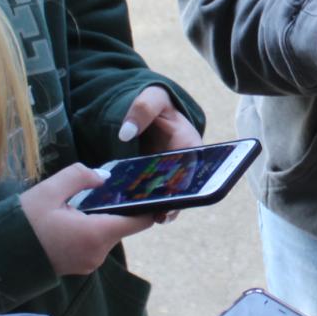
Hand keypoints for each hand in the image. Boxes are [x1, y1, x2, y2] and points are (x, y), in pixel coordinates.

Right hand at [19, 164, 156, 275]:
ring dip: (99, 218)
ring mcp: (89, 263)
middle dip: (115, 207)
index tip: (151, 191)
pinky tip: (71, 218)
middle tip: (104, 187)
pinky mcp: (78, 266)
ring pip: (106, 234)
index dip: (148, 206)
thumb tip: (103, 177)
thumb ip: (80, 176)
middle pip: (121, 226)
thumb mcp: (50, 189)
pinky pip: (93, 243)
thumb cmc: (23, 222)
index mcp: (96, 234)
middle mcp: (98, 253)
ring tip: (78, 203)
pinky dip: (88, 229)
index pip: (139, 222)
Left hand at [115, 86, 202, 222]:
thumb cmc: (155, 102)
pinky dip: (144, 202)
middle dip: (173, 202)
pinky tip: (133, 211)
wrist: (146, 108)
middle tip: (161, 215)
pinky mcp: (154, 178)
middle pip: (180, 187)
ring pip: (166, 194)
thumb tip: (126, 133)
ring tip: (149, 217)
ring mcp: (168, 173)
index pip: (191, 168)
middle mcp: (183, 163)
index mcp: (190, 144)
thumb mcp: (152, 98)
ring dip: (159, 206)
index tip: (175, 196)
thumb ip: (142, 109)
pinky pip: (152, 193)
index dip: (185, 184)